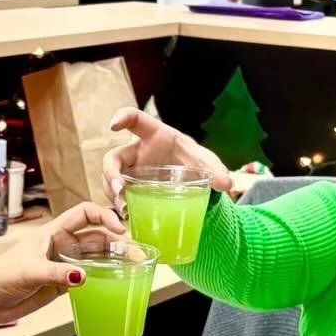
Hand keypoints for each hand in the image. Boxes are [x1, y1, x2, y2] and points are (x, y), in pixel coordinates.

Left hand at [0, 200, 128, 326]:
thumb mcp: (28, 271)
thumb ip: (56, 273)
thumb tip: (83, 276)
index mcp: (53, 233)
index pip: (84, 214)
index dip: (104, 216)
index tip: (120, 228)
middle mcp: (62, 246)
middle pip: (96, 238)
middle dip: (117, 243)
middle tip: (137, 254)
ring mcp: (63, 265)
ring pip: (95, 258)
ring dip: (114, 261)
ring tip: (135, 268)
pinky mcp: (62, 284)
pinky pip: (88, 278)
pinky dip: (103, 278)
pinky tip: (117, 283)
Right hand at [102, 108, 233, 210]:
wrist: (193, 181)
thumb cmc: (195, 162)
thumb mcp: (205, 163)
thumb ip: (215, 170)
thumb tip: (226, 183)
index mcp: (154, 136)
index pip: (134, 119)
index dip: (122, 117)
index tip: (114, 126)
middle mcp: (137, 153)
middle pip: (113, 158)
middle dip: (111, 173)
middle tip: (120, 190)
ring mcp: (131, 172)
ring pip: (110, 179)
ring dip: (112, 193)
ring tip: (124, 209)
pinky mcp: (130, 190)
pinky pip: (116, 196)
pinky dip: (118, 206)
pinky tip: (126, 218)